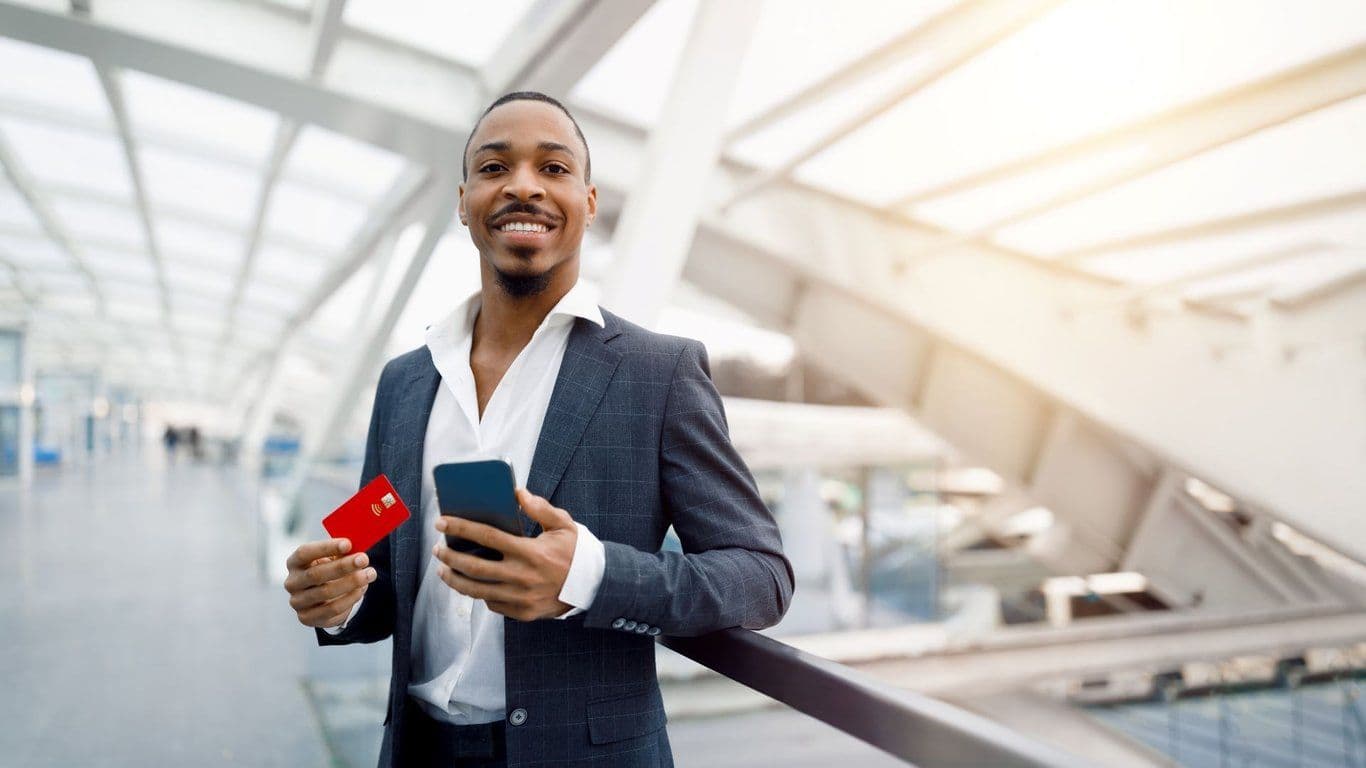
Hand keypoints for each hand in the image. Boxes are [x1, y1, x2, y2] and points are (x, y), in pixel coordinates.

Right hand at [284, 538, 376, 627]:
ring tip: (369, 574)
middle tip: (364, 559)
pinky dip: (350, 599)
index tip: (348, 544)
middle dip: (342, 566)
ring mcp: (298, 602)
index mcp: (294, 563)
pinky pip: (332, 610)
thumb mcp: (332, 558)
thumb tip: (357, 548)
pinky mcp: (307, 618)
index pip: (305, 553)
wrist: (324, 597)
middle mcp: (292, 583)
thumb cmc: (329, 570)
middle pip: (315, 574)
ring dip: (351, 583)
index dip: (326, 548)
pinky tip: (361, 589)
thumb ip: (341, 552)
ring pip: (325, 593)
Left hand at [432, 488, 577, 621]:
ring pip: (477, 591)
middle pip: (474, 567)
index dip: (461, 528)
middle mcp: (522, 576)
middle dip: (450, 556)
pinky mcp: (522, 612)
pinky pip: (492, 603)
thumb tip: (517, 493)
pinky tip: (471, 583)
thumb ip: (540, 508)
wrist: (592, 585)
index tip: (442, 522)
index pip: (487, 536)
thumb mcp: (563, 524)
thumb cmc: (575, 552)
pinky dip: (478, 593)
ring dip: (455, 579)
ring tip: (443, 570)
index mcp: (530, 552)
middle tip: (437, 549)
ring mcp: (520, 598)